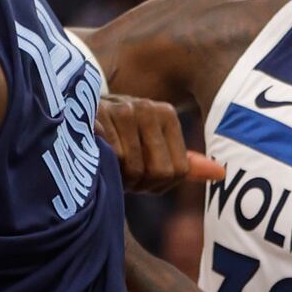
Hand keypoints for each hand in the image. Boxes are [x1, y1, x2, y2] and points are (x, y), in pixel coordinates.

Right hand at [95, 94, 225, 192]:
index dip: (156, 184)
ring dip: (117, 177)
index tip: (139, 174)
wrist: (71, 117)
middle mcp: (147, 107)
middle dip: (138, 183)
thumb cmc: (115, 139)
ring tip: (107, 163)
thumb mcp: (150, 149)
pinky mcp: (98, 116)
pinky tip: (94, 155)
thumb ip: (184, 163)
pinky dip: (102, 167)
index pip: (177, 172)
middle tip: (121, 172)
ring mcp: (122, 109)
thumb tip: (220, 174)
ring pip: (132, 167)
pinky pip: (111, 159)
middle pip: (158, 171)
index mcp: (166, 114)